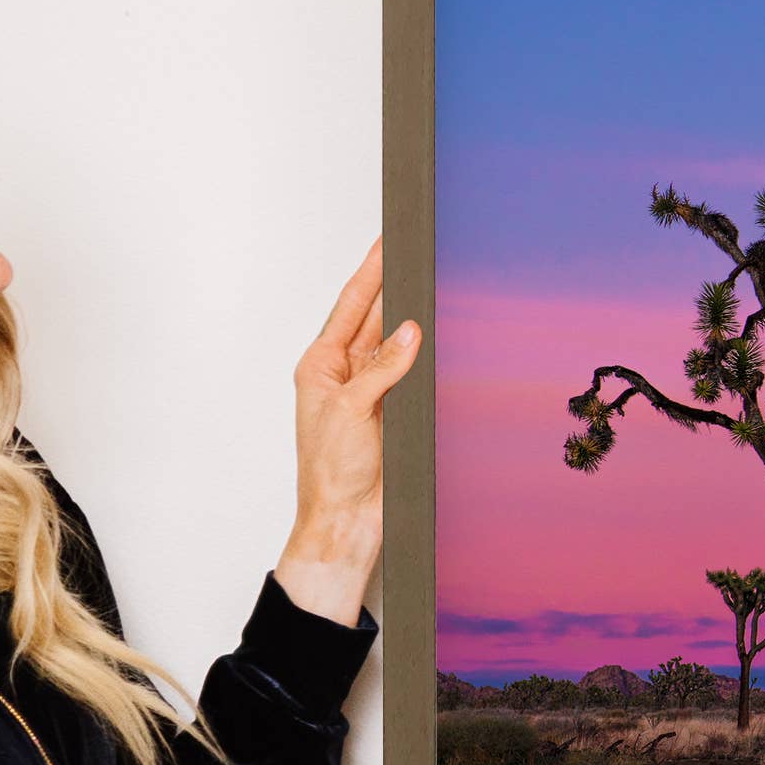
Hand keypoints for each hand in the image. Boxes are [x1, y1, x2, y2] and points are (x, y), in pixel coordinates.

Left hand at [274, 242, 417, 628]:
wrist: (348, 522)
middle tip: (418, 252)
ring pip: (398, 343)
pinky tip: (443, 337)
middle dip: (396, 286)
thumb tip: (410, 330)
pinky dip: (428, 354)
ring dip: (414, 319)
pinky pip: (415, 372)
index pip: (352, 306)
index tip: (387, 242)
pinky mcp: (396, 412)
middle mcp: (346, 374)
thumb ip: (383, 367)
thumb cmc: (332, 473)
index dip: (372, 272)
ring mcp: (374, 392)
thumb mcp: (352, 411)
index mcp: (322, 366)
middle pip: (376, 317)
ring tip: (435, 285)